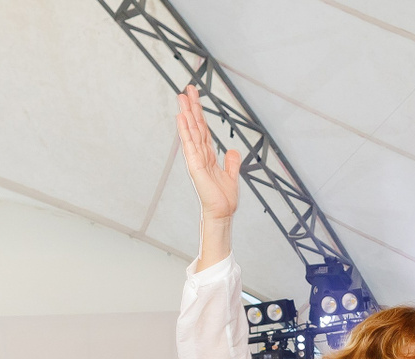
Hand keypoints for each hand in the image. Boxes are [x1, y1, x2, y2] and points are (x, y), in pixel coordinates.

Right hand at [176, 85, 239, 223]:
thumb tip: (233, 150)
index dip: (200, 113)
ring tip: (182, 96)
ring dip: (186, 113)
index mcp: (208, 155)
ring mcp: (195, 158)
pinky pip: (189, 144)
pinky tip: (181, 117)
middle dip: (192, 107)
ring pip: (191, 131)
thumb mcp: (232, 176)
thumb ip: (232, 162)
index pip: (203, 129)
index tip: (196, 98)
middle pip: (195, 125)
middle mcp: (200, 154)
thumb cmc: (224, 199)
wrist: (222, 213)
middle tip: (188, 88)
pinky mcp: (194, 165)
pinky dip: (185, 130)